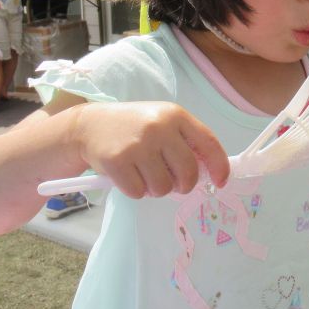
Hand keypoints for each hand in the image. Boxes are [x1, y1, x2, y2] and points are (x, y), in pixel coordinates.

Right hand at [72, 101, 228, 198]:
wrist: (88, 126)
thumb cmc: (132, 128)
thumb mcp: (161, 123)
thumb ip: (184, 142)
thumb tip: (208, 173)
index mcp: (175, 115)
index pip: (209, 143)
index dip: (219, 167)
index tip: (220, 182)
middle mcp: (159, 128)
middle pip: (188, 172)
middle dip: (184, 186)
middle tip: (173, 183)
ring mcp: (138, 144)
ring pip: (164, 188)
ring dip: (156, 189)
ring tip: (144, 174)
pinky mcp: (118, 161)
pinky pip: (139, 193)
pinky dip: (135, 191)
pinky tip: (127, 175)